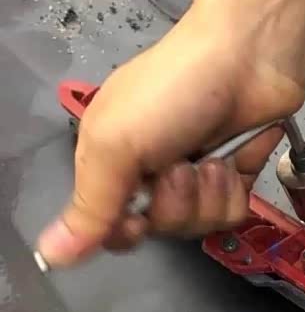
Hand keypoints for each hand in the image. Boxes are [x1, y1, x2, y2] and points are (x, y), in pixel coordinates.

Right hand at [36, 9, 304, 267]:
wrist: (247, 55)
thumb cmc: (173, 91)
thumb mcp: (116, 144)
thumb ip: (90, 204)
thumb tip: (51, 255)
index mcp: (111, 162)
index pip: (109, 228)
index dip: (125, 233)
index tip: (137, 220)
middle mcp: (150, 173)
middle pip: (158, 229)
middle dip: (174, 202)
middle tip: (180, 163)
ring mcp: (195, 175)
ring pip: (198, 225)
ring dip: (208, 192)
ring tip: (212, 156)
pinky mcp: (235, 174)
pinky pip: (232, 214)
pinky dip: (236, 187)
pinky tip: (236, 157)